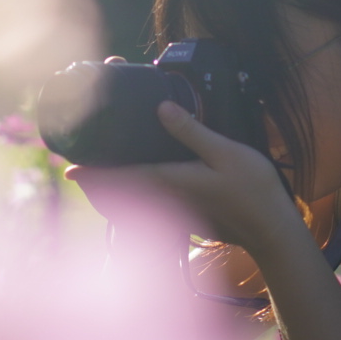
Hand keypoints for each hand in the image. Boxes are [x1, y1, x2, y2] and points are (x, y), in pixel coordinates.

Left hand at [66, 101, 300, 256]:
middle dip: (97, 184)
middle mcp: (168, 200)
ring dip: (112, 195)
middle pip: (120, 197)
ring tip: (99, 180)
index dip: (93, 176)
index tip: (69, 171)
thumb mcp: (226, 152)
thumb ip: (192, 132)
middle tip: (78, 171)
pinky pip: (149, 211)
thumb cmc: (253, 191)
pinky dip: (134, 203)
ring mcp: (176, 213)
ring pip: (133, 207)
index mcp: (171, 181)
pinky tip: (137, 192)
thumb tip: (162, 107)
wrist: (271, 232)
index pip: (122, 179)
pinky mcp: (187, 218)